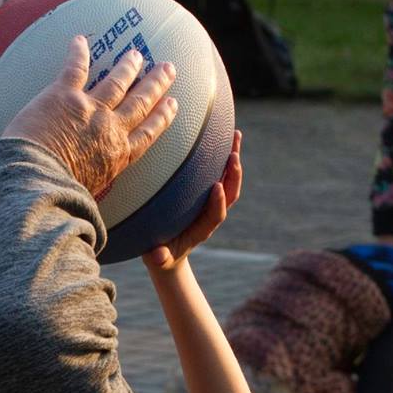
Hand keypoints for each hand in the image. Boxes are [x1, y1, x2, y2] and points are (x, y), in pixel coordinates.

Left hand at [2, 37, 177, 198]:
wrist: (34, 182)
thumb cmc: (56, 197)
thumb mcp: (86, 198)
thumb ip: (91, 190)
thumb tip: (87, 210)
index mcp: (117, 157)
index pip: (147, 133)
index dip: (162, 117)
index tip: (172, 104)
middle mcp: (110, 130)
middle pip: (140, 102)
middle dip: (156, 84)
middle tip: (168, 68)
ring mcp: (90, 110)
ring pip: (116, 82)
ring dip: (128, 66)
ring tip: (136, 54)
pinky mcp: (64, 96)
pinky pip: (76, 67)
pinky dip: (79, 52)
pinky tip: (81, 40)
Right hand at [144, 131, 241, 271]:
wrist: (169, 255)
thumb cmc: (162, 255)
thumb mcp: (158, 259)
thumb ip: (159, 258)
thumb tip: (156, 256)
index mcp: (203, 229)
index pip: (216, 215)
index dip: (218, 202)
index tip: (216, 187)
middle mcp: (211, 213)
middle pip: (230, 192)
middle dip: (233, 174)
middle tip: (234, 154)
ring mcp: (210, 202)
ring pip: (227, 179)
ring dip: (233, 157)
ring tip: (236, 134)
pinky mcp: (205, 193)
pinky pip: (217, 171)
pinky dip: (222, 155)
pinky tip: (220, 133)